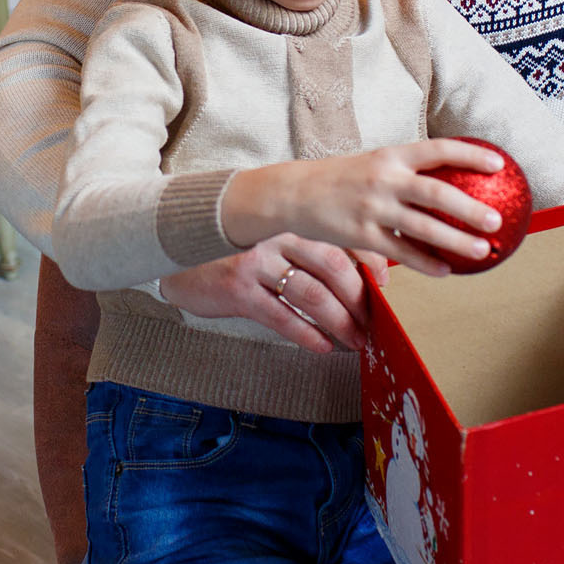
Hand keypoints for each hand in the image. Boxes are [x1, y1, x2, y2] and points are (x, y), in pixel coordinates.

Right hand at [160, 235, 385, 351]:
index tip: (386, 285)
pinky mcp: (238, 288)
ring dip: (340, 322)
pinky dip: (306, 334)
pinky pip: (281, 316)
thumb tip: (364, 265)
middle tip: (374, 323)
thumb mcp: (273, 233)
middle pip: (333, 266)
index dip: (370, 262)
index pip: (342, 238)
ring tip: (356, 340)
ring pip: (311, 294)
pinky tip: (323, 346)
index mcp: (291, 218)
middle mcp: (276, 234)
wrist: (177, 253)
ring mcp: (256, 260)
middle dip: (359, 300)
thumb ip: (310, 241)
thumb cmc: (235, 247)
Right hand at [220, 140, 509, 277]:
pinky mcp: (360, 235)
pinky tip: (446, 271)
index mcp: (390, 156)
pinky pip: (400, 253)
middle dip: (470, 207)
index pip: (437, 150)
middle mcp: (384, 179)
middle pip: (436, 193)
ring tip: (483, 250)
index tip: (499, 164)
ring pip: (423, 227)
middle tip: (497, 219)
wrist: (293, 193)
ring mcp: (372, 208)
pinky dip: (425, 263)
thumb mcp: (372, 165)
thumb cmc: (340, 178)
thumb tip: (445, 187)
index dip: (470, 156)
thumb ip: (405, 174)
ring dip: (456, 240)